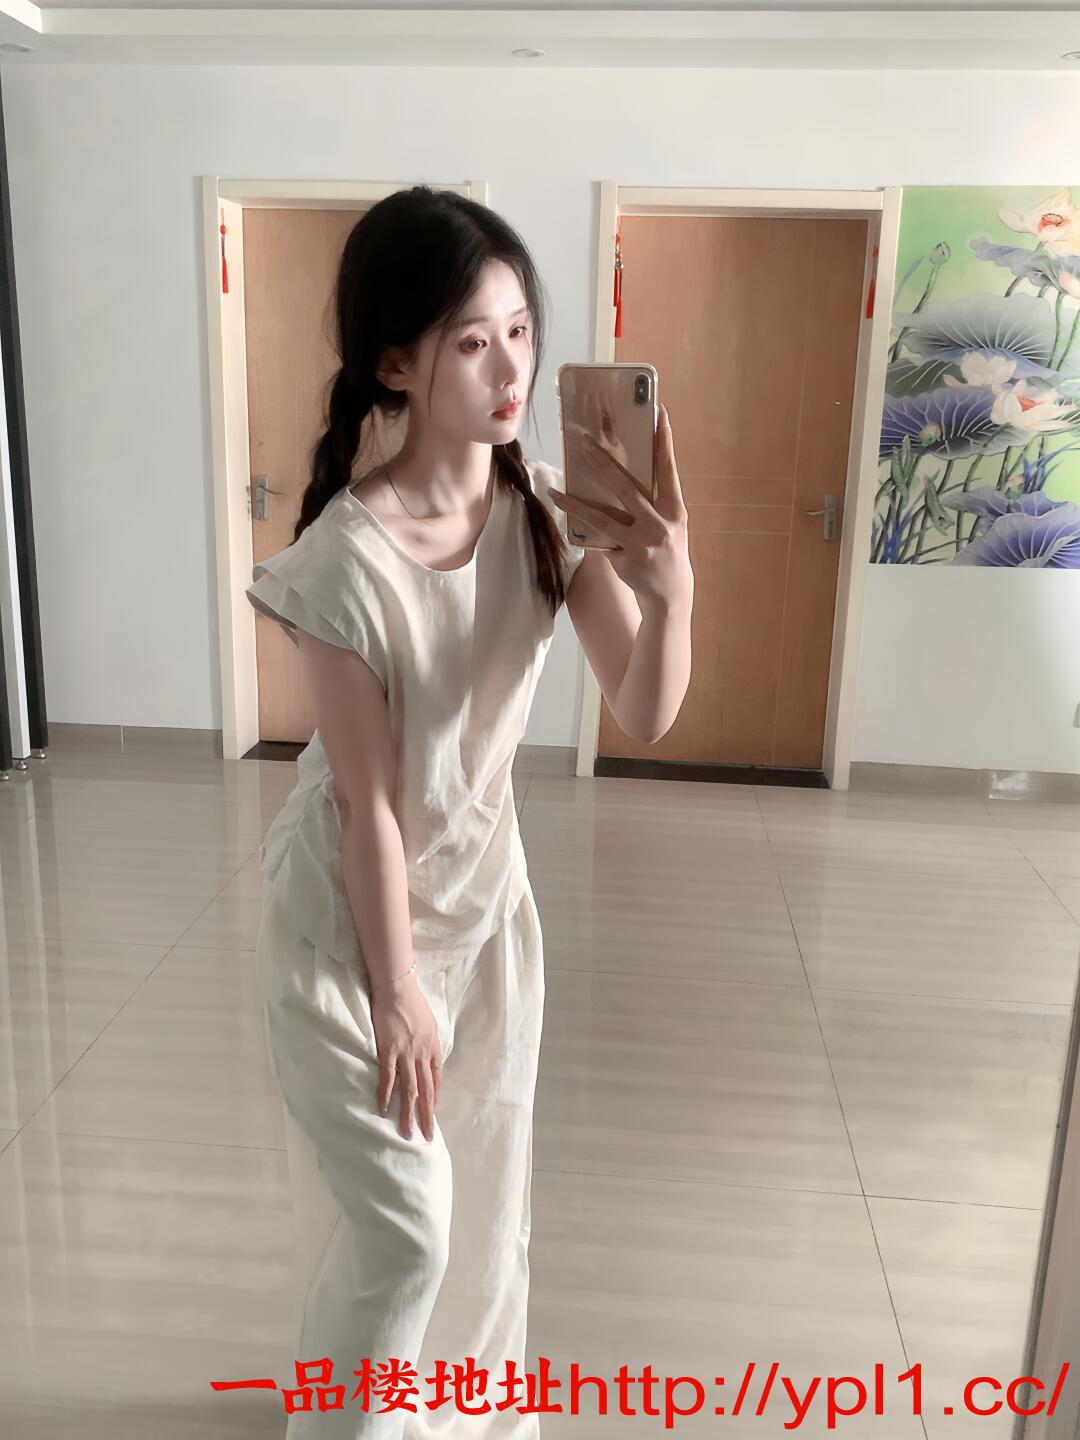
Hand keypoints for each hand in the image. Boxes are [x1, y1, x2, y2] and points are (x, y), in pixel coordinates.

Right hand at [370, 975, 441, 1141]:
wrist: (397, 988)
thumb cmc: (412, 1001)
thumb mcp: (429, 1022)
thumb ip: (427, 1040)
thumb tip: (425, 1052)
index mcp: (433, 1047)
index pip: (436, 1079)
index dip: (434, 1097)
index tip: (432, 1112)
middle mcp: (422, 1054)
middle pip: (427, 1091)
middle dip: (427, 1116)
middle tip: (427, 1137)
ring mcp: (406, 1054)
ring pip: (410, 1091)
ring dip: (409, 1114)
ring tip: (407, 1133)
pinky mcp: (389, 1051)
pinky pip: (388, 1078)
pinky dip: (386, 1095)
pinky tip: (383, 1110)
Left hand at [551, 402, 691, 607]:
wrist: (671, 593)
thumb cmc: (667, 549)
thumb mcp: (671, 523)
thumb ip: (654, 501)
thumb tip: (621, 473)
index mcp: (675, 511)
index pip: (668, 470)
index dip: (664, 442)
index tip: (658, 414)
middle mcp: (659, 526)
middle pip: (627, 490)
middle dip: (604, 465)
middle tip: (585, 444)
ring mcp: (641, 545)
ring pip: (602, 518)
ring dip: (576, 503)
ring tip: (557, 490)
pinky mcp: (624, 560)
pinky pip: (598, 540)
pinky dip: (582, 529)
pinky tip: (565, 517)